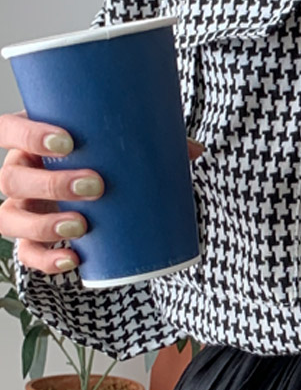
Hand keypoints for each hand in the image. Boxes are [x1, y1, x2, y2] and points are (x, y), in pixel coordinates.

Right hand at [0, 110, 203, 274]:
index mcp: (30, 140)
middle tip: (95, 186)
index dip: (28, 135)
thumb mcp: (117, 143)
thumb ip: (150, 140)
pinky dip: (45, 260)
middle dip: (52, 184)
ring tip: (82, 226)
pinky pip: (26, 253)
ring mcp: (21, 206)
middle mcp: (18, 172)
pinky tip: (72, 259)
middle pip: (12, 178)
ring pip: (10, 218)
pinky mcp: (31, 236)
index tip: (68, 142)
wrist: (90, 182)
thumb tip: (194, 151)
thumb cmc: (98, 154)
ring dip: (44, 224)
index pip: (9, 130)